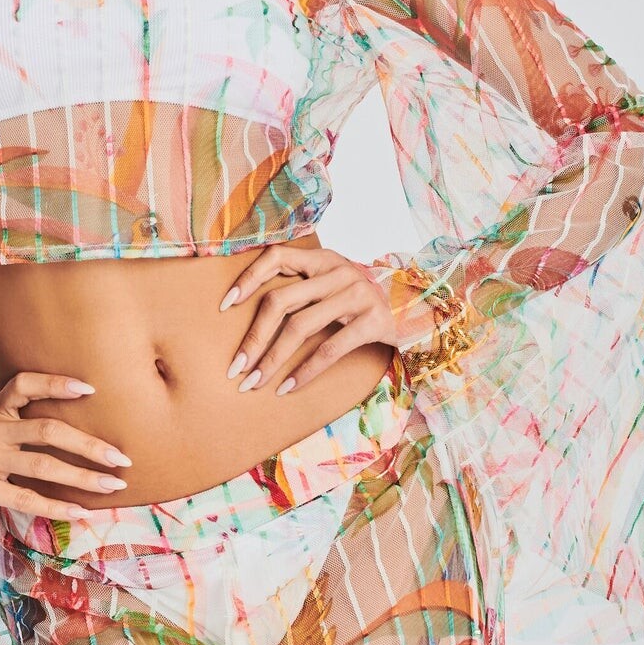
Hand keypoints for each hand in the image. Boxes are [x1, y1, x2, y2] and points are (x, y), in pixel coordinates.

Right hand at [0, 371, 131, 518]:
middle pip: (46, 430)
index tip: (91, 389)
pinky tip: (82, 512)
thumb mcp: (3, 429)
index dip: (56, 384)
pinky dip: (57, 506)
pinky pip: (25, 498)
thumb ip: (30, 420)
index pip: (25, 384)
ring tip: (113, 486)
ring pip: (42, 466)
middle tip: (121, 458)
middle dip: (89, 445)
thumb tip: (94, 425)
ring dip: (83, 477)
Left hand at [218, 244, 397, 396]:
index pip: (276, 257)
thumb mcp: (335, 285)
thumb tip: (252, 309)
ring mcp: (357, 294)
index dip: (248, 278)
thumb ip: (304, 288)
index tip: (225, 306)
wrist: (418, 311)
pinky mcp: (373, 321)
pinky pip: (330, 349)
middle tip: (235, 368)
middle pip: (280, 301)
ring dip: (272, 360)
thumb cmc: (363, 303)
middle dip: (253, 338)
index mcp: (323, 259)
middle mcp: (338, 271)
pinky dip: (304, 371)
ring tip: (255, 383)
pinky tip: (287, 388)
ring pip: (300, 327)